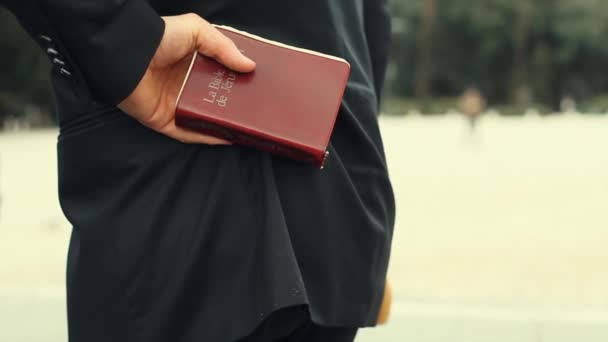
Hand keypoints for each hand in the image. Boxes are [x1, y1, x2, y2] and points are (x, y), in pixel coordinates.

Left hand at [118, 14, 255, 143]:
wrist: (128, 56)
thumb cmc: (159, 38)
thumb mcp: (196, 30)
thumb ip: (224, 46)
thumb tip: (250, 66)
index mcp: (194, 63)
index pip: (222, 75)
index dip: (239, 80)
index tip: (259, 86)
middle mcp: (187, 85)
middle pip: (217, 99)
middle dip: (236, 105)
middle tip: (259, 109)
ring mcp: (177, 105)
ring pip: (207, 119)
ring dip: (226, 123)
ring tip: (249, 126)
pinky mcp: (166, 121)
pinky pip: (190, 134)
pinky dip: (208, 137)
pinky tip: (227, 138)